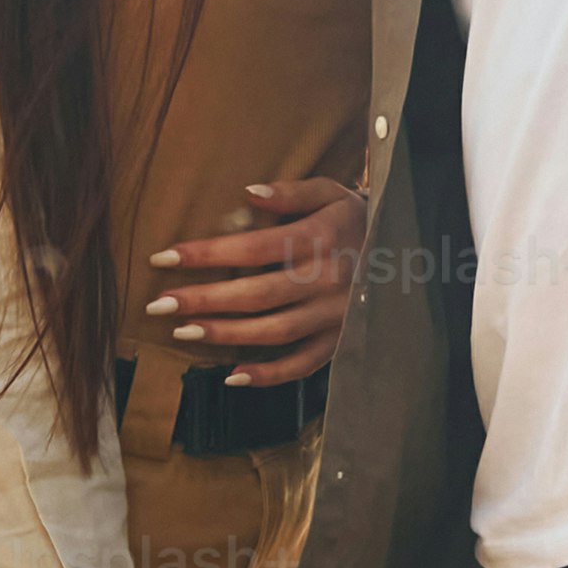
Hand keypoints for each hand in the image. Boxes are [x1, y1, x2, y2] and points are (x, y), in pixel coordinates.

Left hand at [144, 171, 360, 382]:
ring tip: (184, 332)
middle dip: (204, 301)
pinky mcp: (340, 341)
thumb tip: (249, 192)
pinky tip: (231, 375)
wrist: (407, 249)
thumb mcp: (331, 192)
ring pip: (274, 332)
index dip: (207, 254)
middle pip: (257, 295)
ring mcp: (335, 316)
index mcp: (322, 237)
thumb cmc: (354, 217)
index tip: (164, 257)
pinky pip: (303, 365)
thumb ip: (291, 192)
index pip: (254, 248)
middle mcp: (328, 279)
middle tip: (160, 306)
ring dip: (226, 335)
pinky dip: (268, 375)